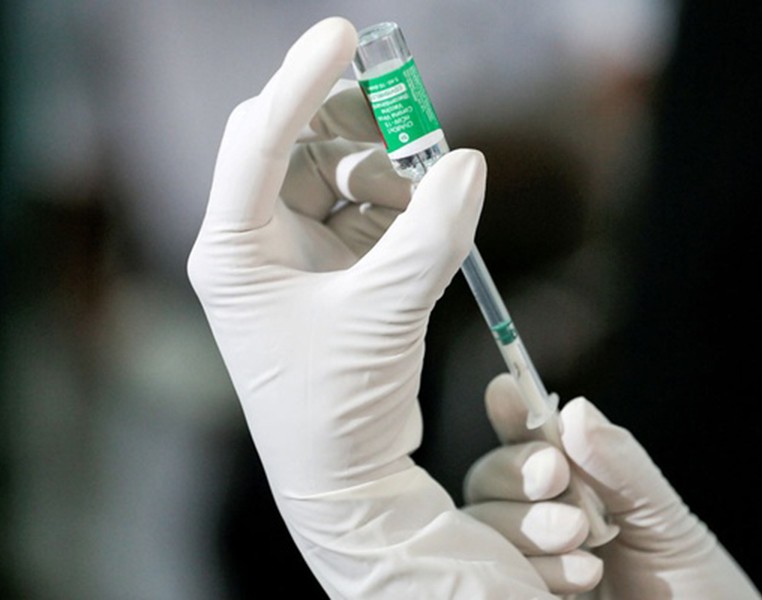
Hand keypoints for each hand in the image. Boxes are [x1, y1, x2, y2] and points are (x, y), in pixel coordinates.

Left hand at [188, 16, 484, 496]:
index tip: (342, 36)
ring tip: (429, 211)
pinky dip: (404, 208)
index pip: (260, 143)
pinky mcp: (336, 269)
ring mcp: (298, 254)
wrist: (345, 474)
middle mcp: (259, 242)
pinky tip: (427, 229)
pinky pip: (371, 210)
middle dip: (362, 135)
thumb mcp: (386, 316)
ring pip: (344, 175)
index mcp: (236, 250)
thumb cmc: (337, 408)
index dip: (300, 83)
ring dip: (393, 177)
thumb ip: (430, 237)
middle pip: (303, 146)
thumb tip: (466, 163)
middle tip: (417, 133)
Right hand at [464, 374, 761, 598]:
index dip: (511, 414)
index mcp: (573, 486)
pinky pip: (495, 578)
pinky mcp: (518, 595)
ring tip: (584, 540)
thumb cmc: (692, 585)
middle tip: (555, 477)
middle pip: (488, 481)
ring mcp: (525, 564)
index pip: (526, 440)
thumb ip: (620, 465)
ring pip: (484, 529)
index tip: (506, 393)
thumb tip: (576, 409)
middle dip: (515, 472)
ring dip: (528, 526)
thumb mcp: (664, 519)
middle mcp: (540, 520)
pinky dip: (534, 572)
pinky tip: (579, 579)